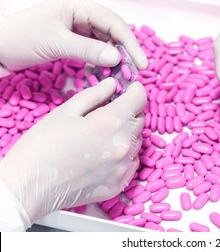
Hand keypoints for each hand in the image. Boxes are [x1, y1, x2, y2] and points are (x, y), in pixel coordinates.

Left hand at [0, 0, 146, 75]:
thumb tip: (117, 59)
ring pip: (106, 43)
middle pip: (113, 33)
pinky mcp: (75, 38)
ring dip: (113, 60)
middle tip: (132, 74)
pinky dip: (101, 63)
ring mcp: (79, 25)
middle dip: (124, 53)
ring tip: (119, 77)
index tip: (141, 64)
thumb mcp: (57, 43)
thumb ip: (89, 50)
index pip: (113, 23)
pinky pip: (96, 50)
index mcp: (78, 4)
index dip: (130, 44)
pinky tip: (102, 74)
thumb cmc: (21, 37)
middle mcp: (82, 11)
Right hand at [0, 78, 145, 223]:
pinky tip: (105, 153)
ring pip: (137, 141)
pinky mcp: (119, 183)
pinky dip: (124, 153)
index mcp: (111, 122)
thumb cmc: (42, 146)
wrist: (29, 186)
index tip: (129, 88)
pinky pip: (132, 162)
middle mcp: (123, 145)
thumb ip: (95, 94)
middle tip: (111, 110)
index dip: (135, 90)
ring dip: (127, 132)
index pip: (139, 99)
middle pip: (140, 119)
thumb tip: (113, 84)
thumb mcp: (66, 111)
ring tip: (103, 134)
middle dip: (130, 110)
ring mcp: (123, 167)